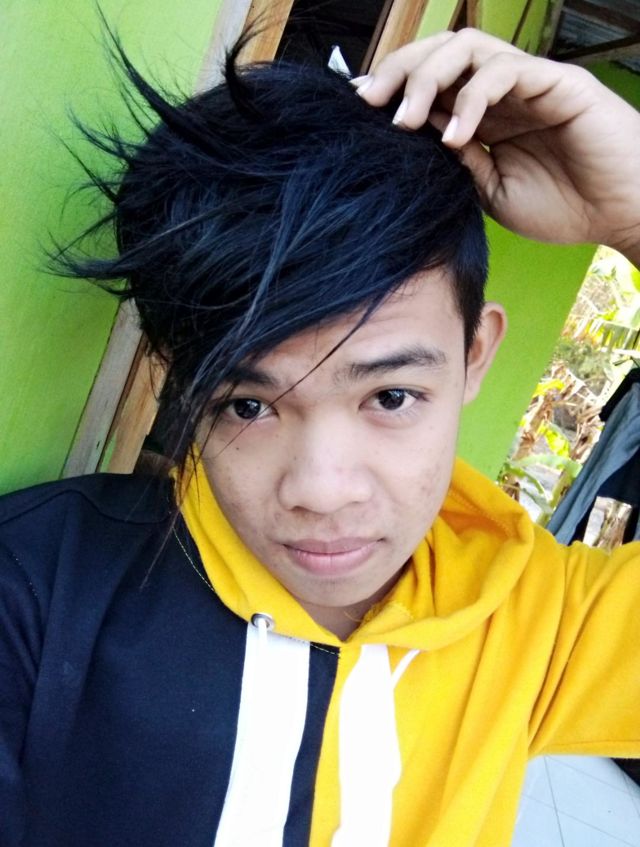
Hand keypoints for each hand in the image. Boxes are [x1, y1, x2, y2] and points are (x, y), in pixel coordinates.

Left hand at [354, 29, 639, 264]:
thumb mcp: (494, 194)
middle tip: (367, 101)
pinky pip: (505, 72)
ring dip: (427, 78)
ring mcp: (529, 82)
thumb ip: (461, 164)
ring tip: (404, 118)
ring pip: (467, 50)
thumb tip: (419, 137)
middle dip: (398, 72)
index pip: (432, 85)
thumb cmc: (565, 206)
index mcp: (485, 116)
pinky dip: (473, 98)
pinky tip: (457, 135)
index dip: (394, 90)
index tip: (358, 109)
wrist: (621, 214)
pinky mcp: (556, 82)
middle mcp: (502, 92)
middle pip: (441, 54)